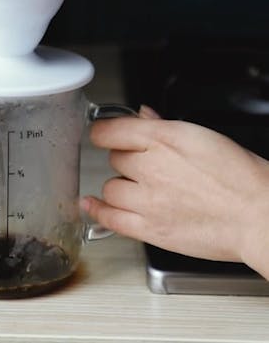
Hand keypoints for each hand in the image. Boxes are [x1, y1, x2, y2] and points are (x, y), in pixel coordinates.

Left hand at [81, 113, 268, 279]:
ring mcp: (148, 200)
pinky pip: (111, 218)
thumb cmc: (238, 174)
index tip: (104, 134)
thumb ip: (163, 124)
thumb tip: (142, 114)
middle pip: (114, 158)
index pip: (110, 130)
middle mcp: (150, 166)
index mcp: (162, 138)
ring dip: (121, 186)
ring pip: (111, 187)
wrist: (256, 213)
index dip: (104, 131)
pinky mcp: (151, 229)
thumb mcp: (200, 134)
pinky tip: (91, 206)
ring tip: (141, 189)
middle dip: (127, 160)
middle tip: (148, 166)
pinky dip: (98, 211)